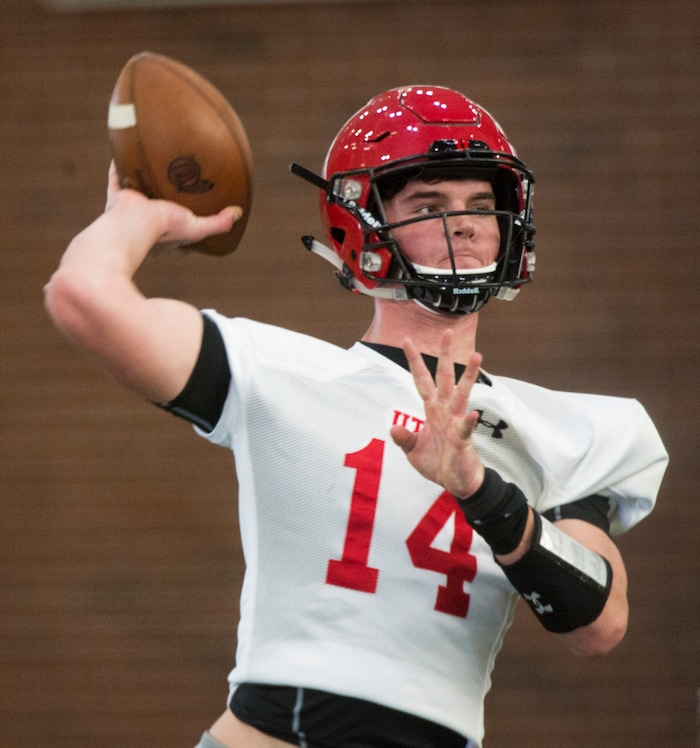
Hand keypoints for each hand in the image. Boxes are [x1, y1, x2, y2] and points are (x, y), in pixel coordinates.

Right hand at [105, 160, 241, 249]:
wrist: (133, 222)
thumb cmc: (164, 230)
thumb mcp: (196, 228)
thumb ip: (218, 223)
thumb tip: (238, 213)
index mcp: (164, 236)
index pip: (177, 235)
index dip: (186, 227)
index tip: (193, 218)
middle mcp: (146, 224)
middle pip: (158, 211)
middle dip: (165, 201)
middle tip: (174, 188)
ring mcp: (130, 210)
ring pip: (138, 194)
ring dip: (144, 182)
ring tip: (154, 167)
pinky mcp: (117, 196)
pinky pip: (117, 177)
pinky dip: (119, 166)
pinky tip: (124, 153)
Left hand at [390, 329, 484, 497]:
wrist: (456, 483)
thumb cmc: (438, 463)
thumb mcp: (412, 451)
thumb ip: (404, 437)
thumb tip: (393, 426)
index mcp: (431, 410)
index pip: (422, 380)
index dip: (414, 362)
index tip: (407, 341)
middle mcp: (445, 411)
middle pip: (444, 378)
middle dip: (445, 356)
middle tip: (447, 332)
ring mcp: (456, 423)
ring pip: (462, 394)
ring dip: (468, 376)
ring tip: (477, 356)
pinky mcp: (463, 439)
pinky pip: (466, 427)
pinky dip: (468, 420)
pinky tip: (473, 412)